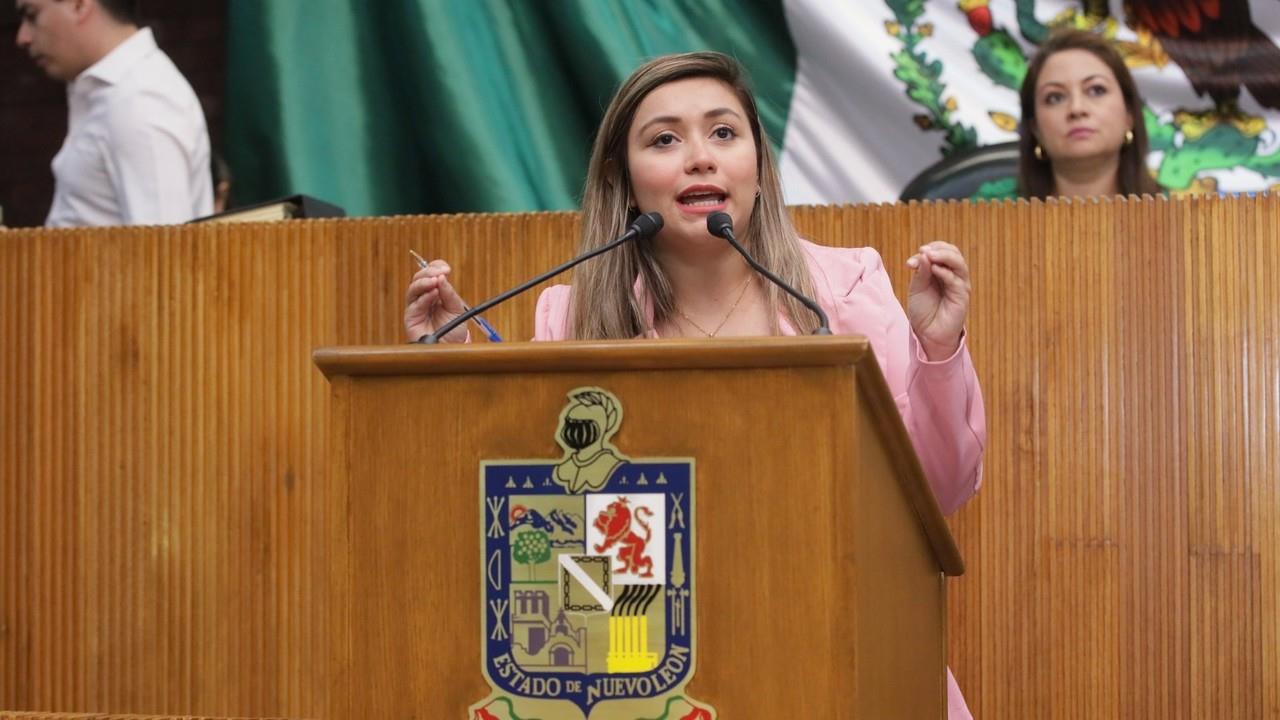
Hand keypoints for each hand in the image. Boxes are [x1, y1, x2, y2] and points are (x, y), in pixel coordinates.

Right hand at [404, 259, 467, 342]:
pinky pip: (414, 304)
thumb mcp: (457, 308)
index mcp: (435, 291)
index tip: (446, 268)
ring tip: (435, 281)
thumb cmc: (453, 329)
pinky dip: (424, 297)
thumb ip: (449, 293)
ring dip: (424, 282)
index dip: (436, 267)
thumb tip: (442, 278)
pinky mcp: (411, 317)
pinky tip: (433, 294)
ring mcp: (416, 306)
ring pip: (413, 288)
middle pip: (419, 278)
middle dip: (429, 272)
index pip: (431, 273)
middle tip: (440, 273)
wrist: (451, 347)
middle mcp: (423, 296)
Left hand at [905, 241, 970, 359]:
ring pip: (959, 263)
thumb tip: (924, 253)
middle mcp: (954, 276)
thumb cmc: (923, 311)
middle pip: (954, 253)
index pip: (941, 251)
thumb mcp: (917, 288)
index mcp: (942, 271)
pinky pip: (956, 280)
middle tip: (923, 251)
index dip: (929, 250)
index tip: (911, 261)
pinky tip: (934, 270)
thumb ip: (921, 272)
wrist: (927, 334)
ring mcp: (960, 285)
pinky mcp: (962, 296)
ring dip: (944, 256)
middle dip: (938, 249)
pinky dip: (945, 272)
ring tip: (929, 255)